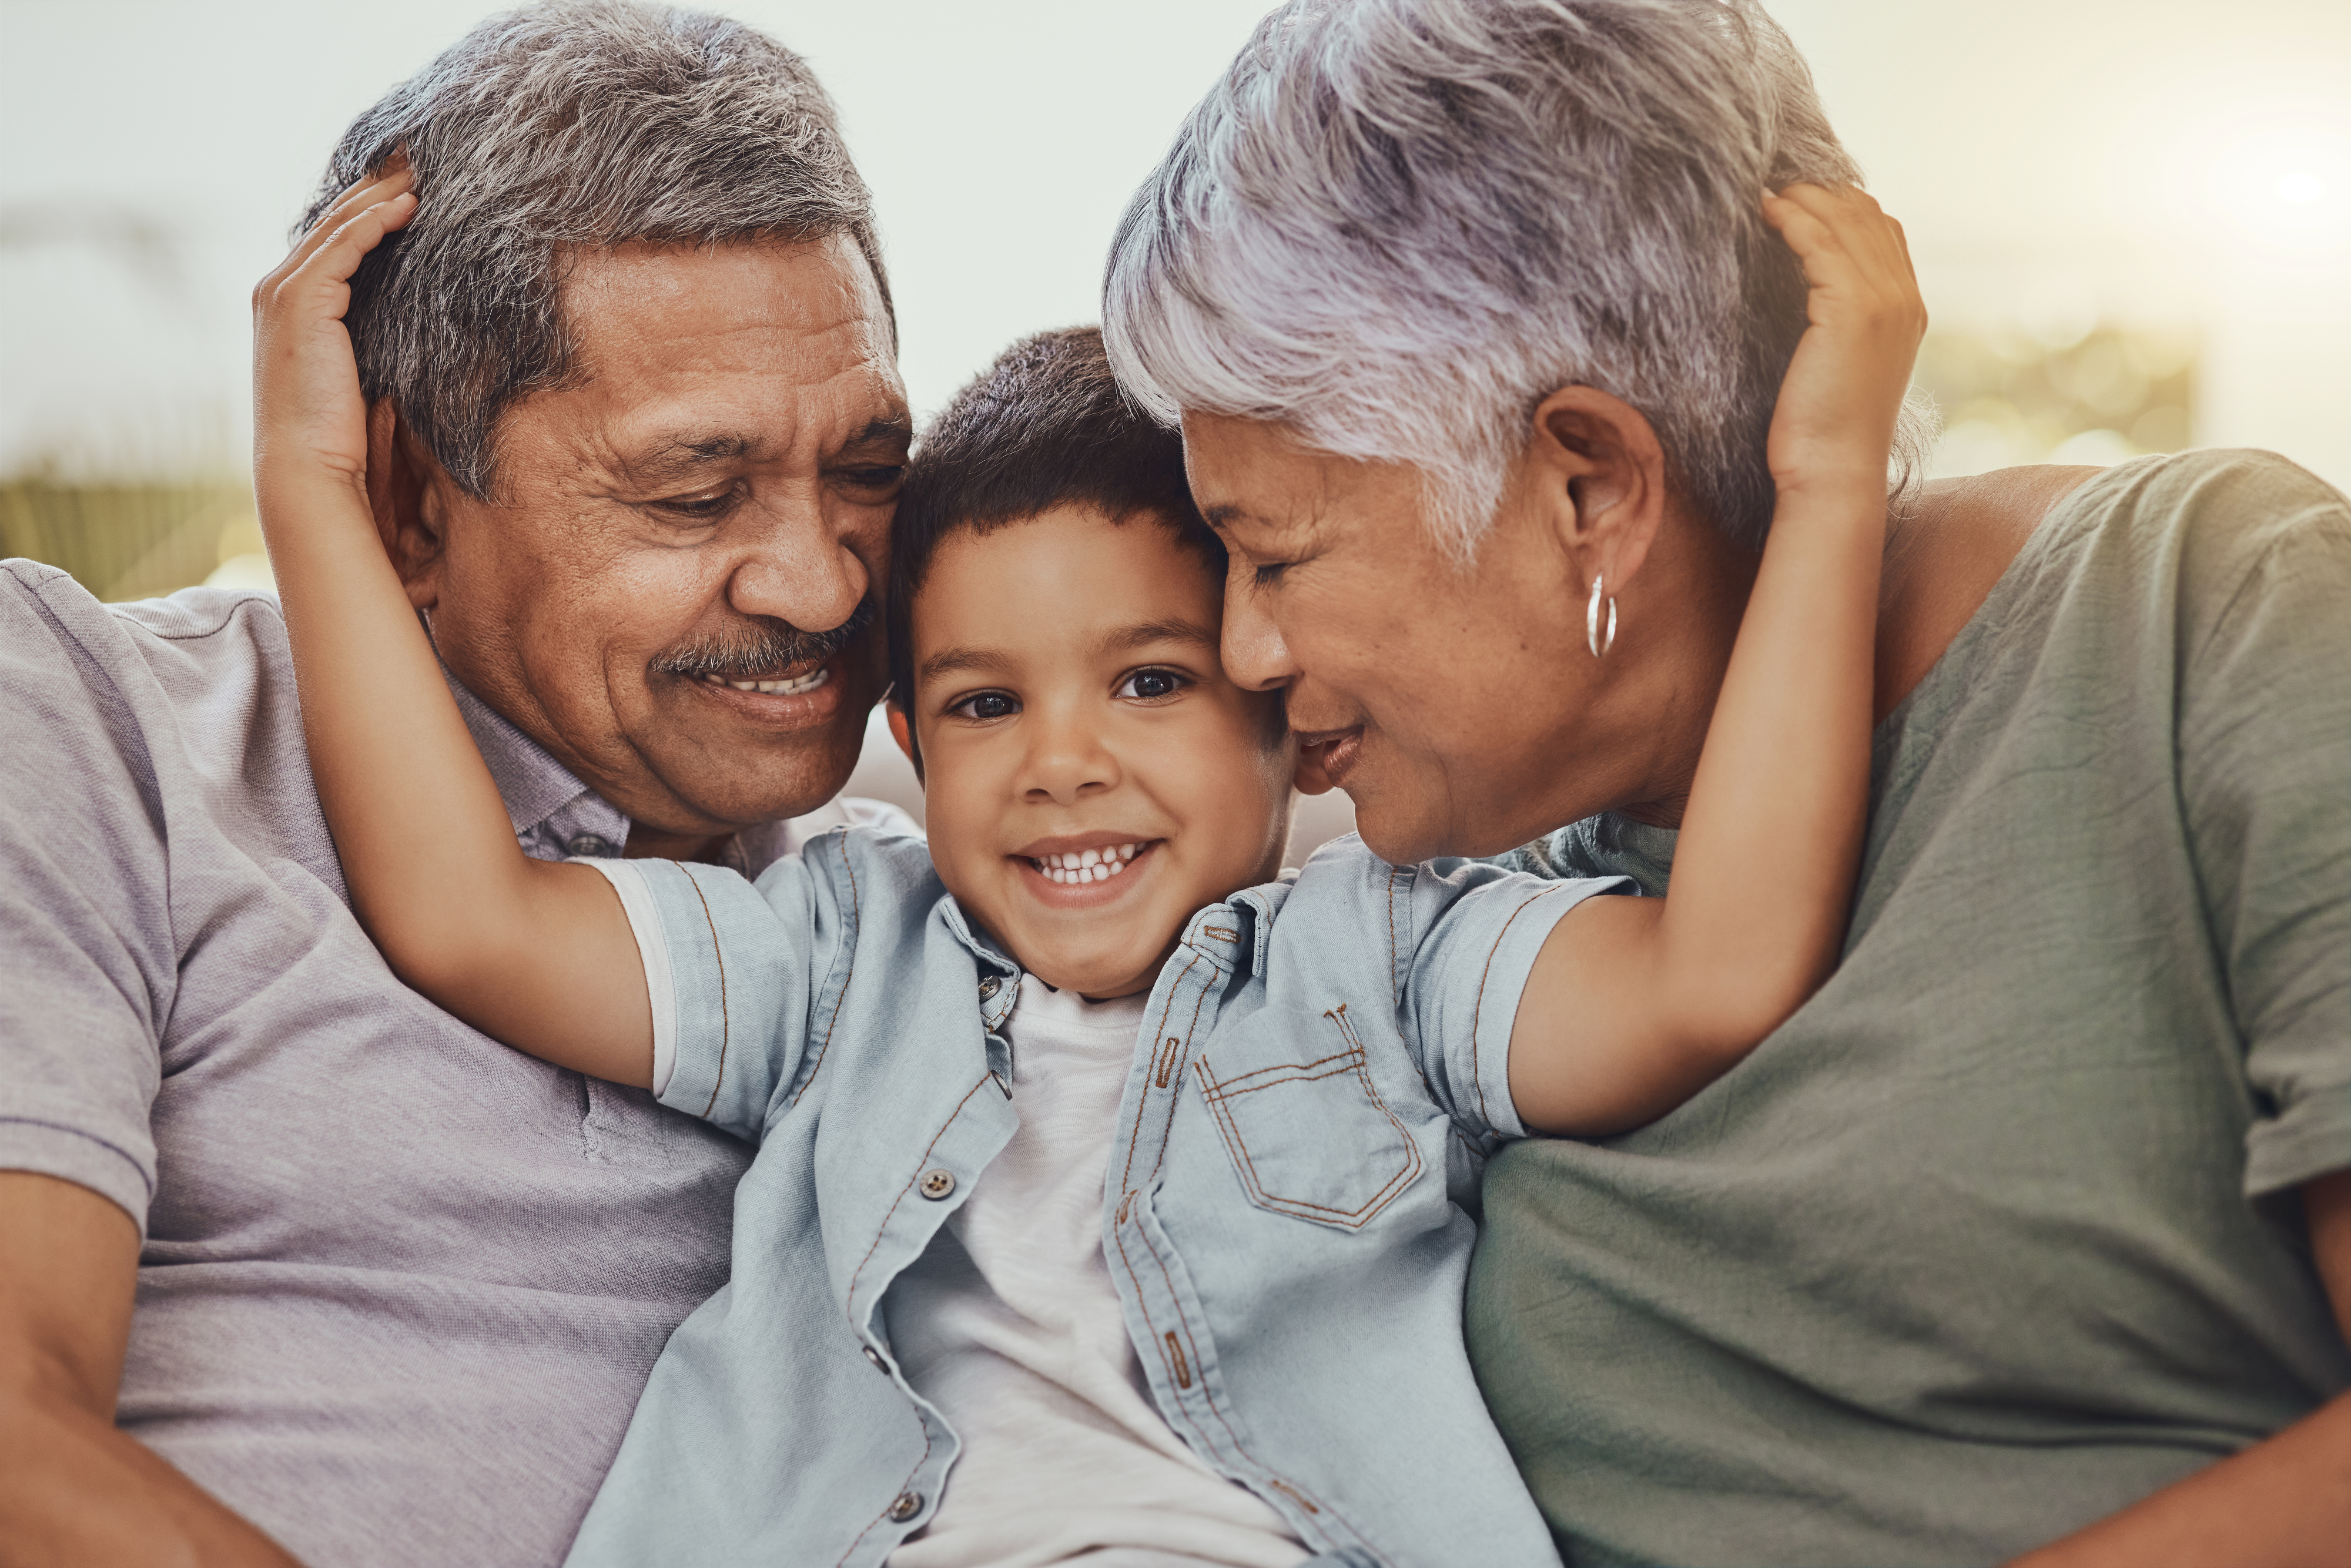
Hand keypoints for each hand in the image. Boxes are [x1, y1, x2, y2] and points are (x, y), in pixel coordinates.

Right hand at [251, 159, 415, 499]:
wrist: (309, 468)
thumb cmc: (340, 433)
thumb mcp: (360, 369)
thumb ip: (373, 334)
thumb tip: (415, 322)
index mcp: (290, 303)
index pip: (331, 238)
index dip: (369, 206)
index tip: (410, 183)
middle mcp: (277, 288)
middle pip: (333, 220)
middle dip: (376, 187)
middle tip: (419, 159)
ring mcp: (283, 292)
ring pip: (338, 226)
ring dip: (381, 195)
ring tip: (422, 171)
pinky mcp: (301, 303)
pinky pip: (342, 248)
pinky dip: (375, 223)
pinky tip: (408, 207)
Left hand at [1759, 183, 1925, 499]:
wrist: (1832, 472)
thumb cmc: (1822, 430)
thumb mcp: (1839, 364)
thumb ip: (1837, 322)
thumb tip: (1802, 290)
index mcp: (1907, 309)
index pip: (1884, 231)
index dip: (1844, 205)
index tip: (1801, 197)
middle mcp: (1903, 298)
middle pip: (1867, 216)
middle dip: (1821, 192)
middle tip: (1776, 183)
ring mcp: (1883, 300)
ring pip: (1844, 221)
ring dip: (1803, 199)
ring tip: (1765, 192)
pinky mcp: (1851, 308)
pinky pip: (1819, 242)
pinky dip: (1792, 219)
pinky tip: (1766, 211)